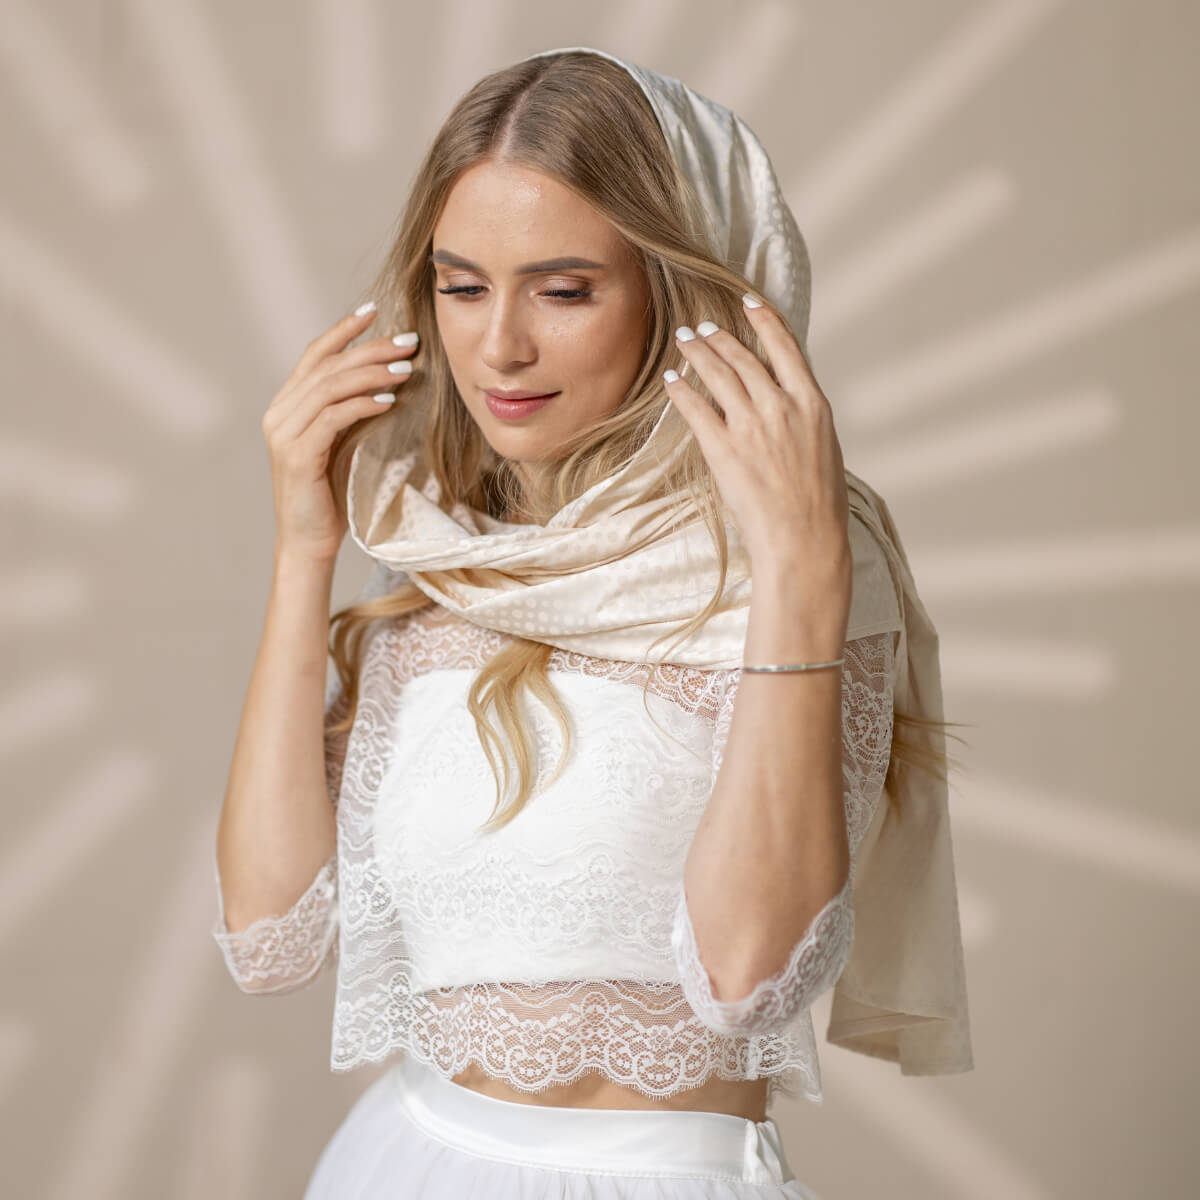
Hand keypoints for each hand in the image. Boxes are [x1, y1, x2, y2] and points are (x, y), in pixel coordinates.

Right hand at [261, 302, 419, 562]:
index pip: (316, 354)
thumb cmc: (329, 494)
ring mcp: (283, 432)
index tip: (376, 311)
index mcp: (288, 404)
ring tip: (405, 368)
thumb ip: (354, 410)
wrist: (309, 541)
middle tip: (408, 340)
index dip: (344, 330)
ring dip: (371, 373)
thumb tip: (392, 376)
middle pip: (327, 365)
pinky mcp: (296, 454)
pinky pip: (332, 417)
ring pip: (329, 387)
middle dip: (370, 348)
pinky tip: (389, 400)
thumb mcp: (343, 442)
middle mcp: (279, 412)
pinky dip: (362, 404)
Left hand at [663, 295, 851, 610]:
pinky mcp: (724, 449)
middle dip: (719, 337)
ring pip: (718, 374)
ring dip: (697, 353)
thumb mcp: (824, 449)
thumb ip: (803, 419)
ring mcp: (751, 426)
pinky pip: (696, 408)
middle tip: (701, 326)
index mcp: (813, 404)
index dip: (764, 320)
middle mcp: (781, 406)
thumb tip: (786, 403)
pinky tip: (671, 380)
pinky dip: (681, 390)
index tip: (748, 302)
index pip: (786, 347)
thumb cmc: (820, 504)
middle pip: (744, 357)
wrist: (804, 540)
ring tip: (684, 341)